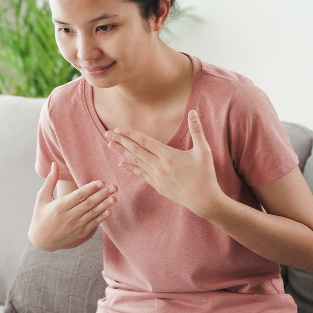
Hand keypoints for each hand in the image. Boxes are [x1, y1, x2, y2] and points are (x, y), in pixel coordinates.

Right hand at [28, 162, 118, 250]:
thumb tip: (54, 164)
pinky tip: (109, 210)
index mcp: (60, 206)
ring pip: (93, 214)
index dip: (91, 188)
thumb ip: (50, 181)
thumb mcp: (42, 198)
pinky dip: (101, 218)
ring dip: (105, 205)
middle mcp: (69, 216)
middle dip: (102, 194)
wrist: (41, 240)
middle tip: (114, 187)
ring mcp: (75, 226)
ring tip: (114, 197)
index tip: (101, 181)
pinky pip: (93, 224)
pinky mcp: (80, 233)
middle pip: (89, 204)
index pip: (79, 195)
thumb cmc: (40, 215)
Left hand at [104, 109, 224, 218]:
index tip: (118, 129)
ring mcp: (157, 178)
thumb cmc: (205, 175)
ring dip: (122, 152)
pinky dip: (131, 168)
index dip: (130, 135)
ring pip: (136, 162)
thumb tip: (192, 112)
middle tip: (107, 133)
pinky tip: (122, 163)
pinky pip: (141, 174)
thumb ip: (197, 130)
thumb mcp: (204, 151)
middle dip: (121, 141)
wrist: (204, 200)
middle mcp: (159, 166)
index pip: (145, 142)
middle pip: (136, 151)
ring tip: (110, 145)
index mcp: (168, 156)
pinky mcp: (157, 186)